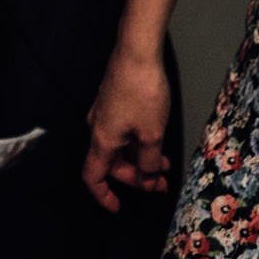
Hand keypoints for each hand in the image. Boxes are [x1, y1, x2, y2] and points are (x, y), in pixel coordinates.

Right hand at [82, 45, 174, 212]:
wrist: (137, 52)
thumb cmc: (142, 91)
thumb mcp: (152, 134)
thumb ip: (149, 162)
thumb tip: (148, 179)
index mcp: (102, 140)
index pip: (93, 177)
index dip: (103, 196)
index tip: (118, 207)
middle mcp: (98, 128)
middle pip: (110, 164)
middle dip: (135, 177)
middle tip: (160, 184)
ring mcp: (104, 113)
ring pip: (119, 147)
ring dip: (140, 160)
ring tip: (165, 166)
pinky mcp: (112, 101)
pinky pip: (122, 132)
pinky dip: (138, 143)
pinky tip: (157, 142)